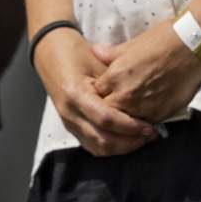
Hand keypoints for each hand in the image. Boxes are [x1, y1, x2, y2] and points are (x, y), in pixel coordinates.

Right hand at [37, 29, 160, 156]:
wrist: (50, 53)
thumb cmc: (77, 54)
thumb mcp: (99, 64)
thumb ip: (117, 87)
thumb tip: (144, 105)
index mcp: (75, 93)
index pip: (105, 119)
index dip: (130, 126)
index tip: (149, 126)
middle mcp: (69, 112)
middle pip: (103, 139)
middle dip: (130, 141)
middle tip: (150, 135)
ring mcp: (67, 121)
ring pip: (98, 148)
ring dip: (122, 147)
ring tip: (141, 139)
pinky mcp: (70, 126)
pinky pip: (92, 146)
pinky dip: (111, 148)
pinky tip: (126, 140)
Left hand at [87, 22, 200, 133]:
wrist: (192, 48)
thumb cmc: (160, 41)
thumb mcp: (130, 45)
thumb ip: (109, 54)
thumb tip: (94, 51)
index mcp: (115, 77)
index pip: (95, 94)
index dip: (99, 94)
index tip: (103, 92)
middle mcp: (127, 95)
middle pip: (108, 112)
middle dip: (109, 110)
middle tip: (115, 105)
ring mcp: (145, 107)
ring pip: (127, 122)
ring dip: (127, 118)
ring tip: (130, 112)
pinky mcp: (163, 114)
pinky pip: (146, 123)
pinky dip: (144, 120)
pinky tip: (146, 113)